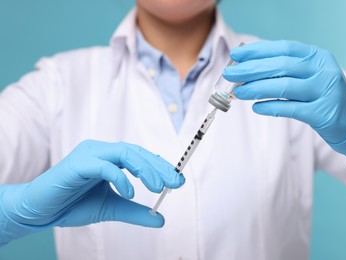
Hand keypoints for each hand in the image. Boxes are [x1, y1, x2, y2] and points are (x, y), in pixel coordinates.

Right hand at [0, 140, 184, 244]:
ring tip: (158, 186)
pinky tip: (130, 193)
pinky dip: (119, 178)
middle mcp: (101, 151)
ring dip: (144, 168)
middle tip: (175, 182)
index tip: (178, 180)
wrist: (41, 211)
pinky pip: (103, 166)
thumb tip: (161, 218)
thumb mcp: (112, 208)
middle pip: (136, 152)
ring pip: (123, 153)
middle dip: (158, 167)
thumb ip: (135, 211)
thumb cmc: (73, 204)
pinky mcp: (77, 164)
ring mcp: (89, 154)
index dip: (160, 166)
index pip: (140, 156)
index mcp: (109, 158)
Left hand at [223, 40, 345, 179]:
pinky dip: (271, 107)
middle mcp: (322, 69)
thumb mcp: (307, 75)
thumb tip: (246, 69)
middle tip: (229, 73)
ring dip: (256, 88)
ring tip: (237, 92)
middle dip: (251, 69)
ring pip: (284, 87)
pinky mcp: (323, 113)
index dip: (258, 51)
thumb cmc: (321, 95)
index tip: (236, 54)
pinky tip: (256, 107)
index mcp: (317, 56)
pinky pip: (291, 108)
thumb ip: (283, 70)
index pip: (283, 48)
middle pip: (281, 66)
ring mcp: (325, 90)